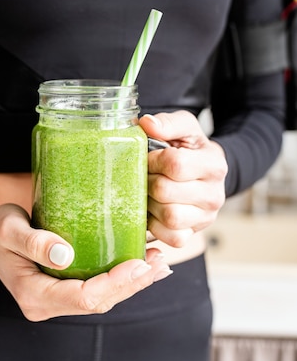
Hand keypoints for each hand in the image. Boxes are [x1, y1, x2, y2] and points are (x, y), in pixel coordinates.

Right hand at [0, 203, 172, 321]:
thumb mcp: (9, 228)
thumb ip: (33, 241)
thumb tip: (65, 255)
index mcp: (33, 296)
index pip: (82, 298)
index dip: (113, 283)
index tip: (138, 263)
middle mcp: (46, 305)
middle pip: (97, 302)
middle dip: (131, 284)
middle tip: (159, 262)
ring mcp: (55, 300)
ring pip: (101, 298)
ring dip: (131, 282)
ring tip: (159, 262)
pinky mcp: (64, 289)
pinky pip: (96, 289)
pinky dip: (120, 277)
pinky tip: (141, 262)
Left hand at [139, 111, 227, 247]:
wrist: (205, 172)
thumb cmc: (191, 149)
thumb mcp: (185, 128)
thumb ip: (167, 122)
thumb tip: (146, 124)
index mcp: (214, 164)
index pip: (175, 163)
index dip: (153, 159)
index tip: (149, 157)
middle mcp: (214, 194)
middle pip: (165, 191)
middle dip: (148, 181)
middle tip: (145, 176)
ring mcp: (206, 217)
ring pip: (169, 217)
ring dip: (150, 204)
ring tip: (149, 193)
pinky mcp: (194, 233)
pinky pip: (172, 238)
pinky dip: (157, 227)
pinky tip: (154, 211)